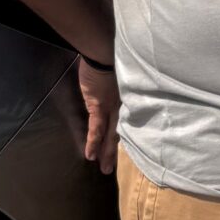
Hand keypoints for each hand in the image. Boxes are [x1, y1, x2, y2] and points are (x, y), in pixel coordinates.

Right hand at [78, 58, 120, 173]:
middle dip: (115, 150)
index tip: (126, 146)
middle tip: (112, 167)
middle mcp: (123, 105)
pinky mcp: (98, 106)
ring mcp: (111, 107)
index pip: (127, 120)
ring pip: (110, 134)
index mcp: (129, 98)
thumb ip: (121, 84)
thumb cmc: (112, 57)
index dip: (126, 134)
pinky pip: (97, 129)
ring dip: (106, 153)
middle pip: (121, 131)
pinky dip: (94, 142)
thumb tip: (116, 87)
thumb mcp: (122, 74)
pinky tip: (90, 155)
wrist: (105, 51)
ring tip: (104, 169)